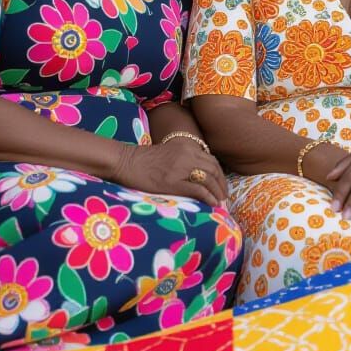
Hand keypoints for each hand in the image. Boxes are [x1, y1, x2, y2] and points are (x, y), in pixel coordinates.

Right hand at [112, 141, 228, 207]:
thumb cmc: (145, 160)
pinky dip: (208, 197)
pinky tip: (212, 203)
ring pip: (208, 179)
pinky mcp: (173, 182)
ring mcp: (180, 168)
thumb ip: (186, 159)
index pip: (211, 160)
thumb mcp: (171, 152)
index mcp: (187, 146)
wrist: (126, 162)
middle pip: (213, 169)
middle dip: (221, 184)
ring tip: (220, 201)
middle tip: (224, 196)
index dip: (220, 174)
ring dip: (217, 192)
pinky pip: (197, 189)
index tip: (221, 185)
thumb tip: (200, 174)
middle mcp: (187, 155)